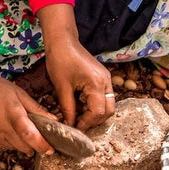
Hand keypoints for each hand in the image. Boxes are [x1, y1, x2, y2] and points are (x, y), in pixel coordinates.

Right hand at [0, 43, 53, 154]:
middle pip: (24, 147)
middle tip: (37, 136)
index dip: (42, 145)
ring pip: (14, 148)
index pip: (29, 135)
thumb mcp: (20, 93)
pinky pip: (3, 146)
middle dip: (34, 145)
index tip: (50, 150)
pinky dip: (9, 140)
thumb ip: (37, 109)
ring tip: (17, 127)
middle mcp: (1, 127)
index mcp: (13, 113)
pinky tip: (5, 127)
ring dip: (21, 142)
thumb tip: (55, 121)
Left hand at [39, 4, 115, 130]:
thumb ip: (68, 108)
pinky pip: (104, 97)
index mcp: (96, 83)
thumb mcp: (62, 87)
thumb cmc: (60, 60)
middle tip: (79, 125)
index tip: (75, 128)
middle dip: (94, 121)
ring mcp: (106, 79)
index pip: (98, 112)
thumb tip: (69, 125)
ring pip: (108, 105)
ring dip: (95, 114)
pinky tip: (81, 106)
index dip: (87, 123)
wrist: (63, 41)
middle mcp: (106, 82)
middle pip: (108, 111)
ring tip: (79, 116)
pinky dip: (95, 105)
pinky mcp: (103, 78)